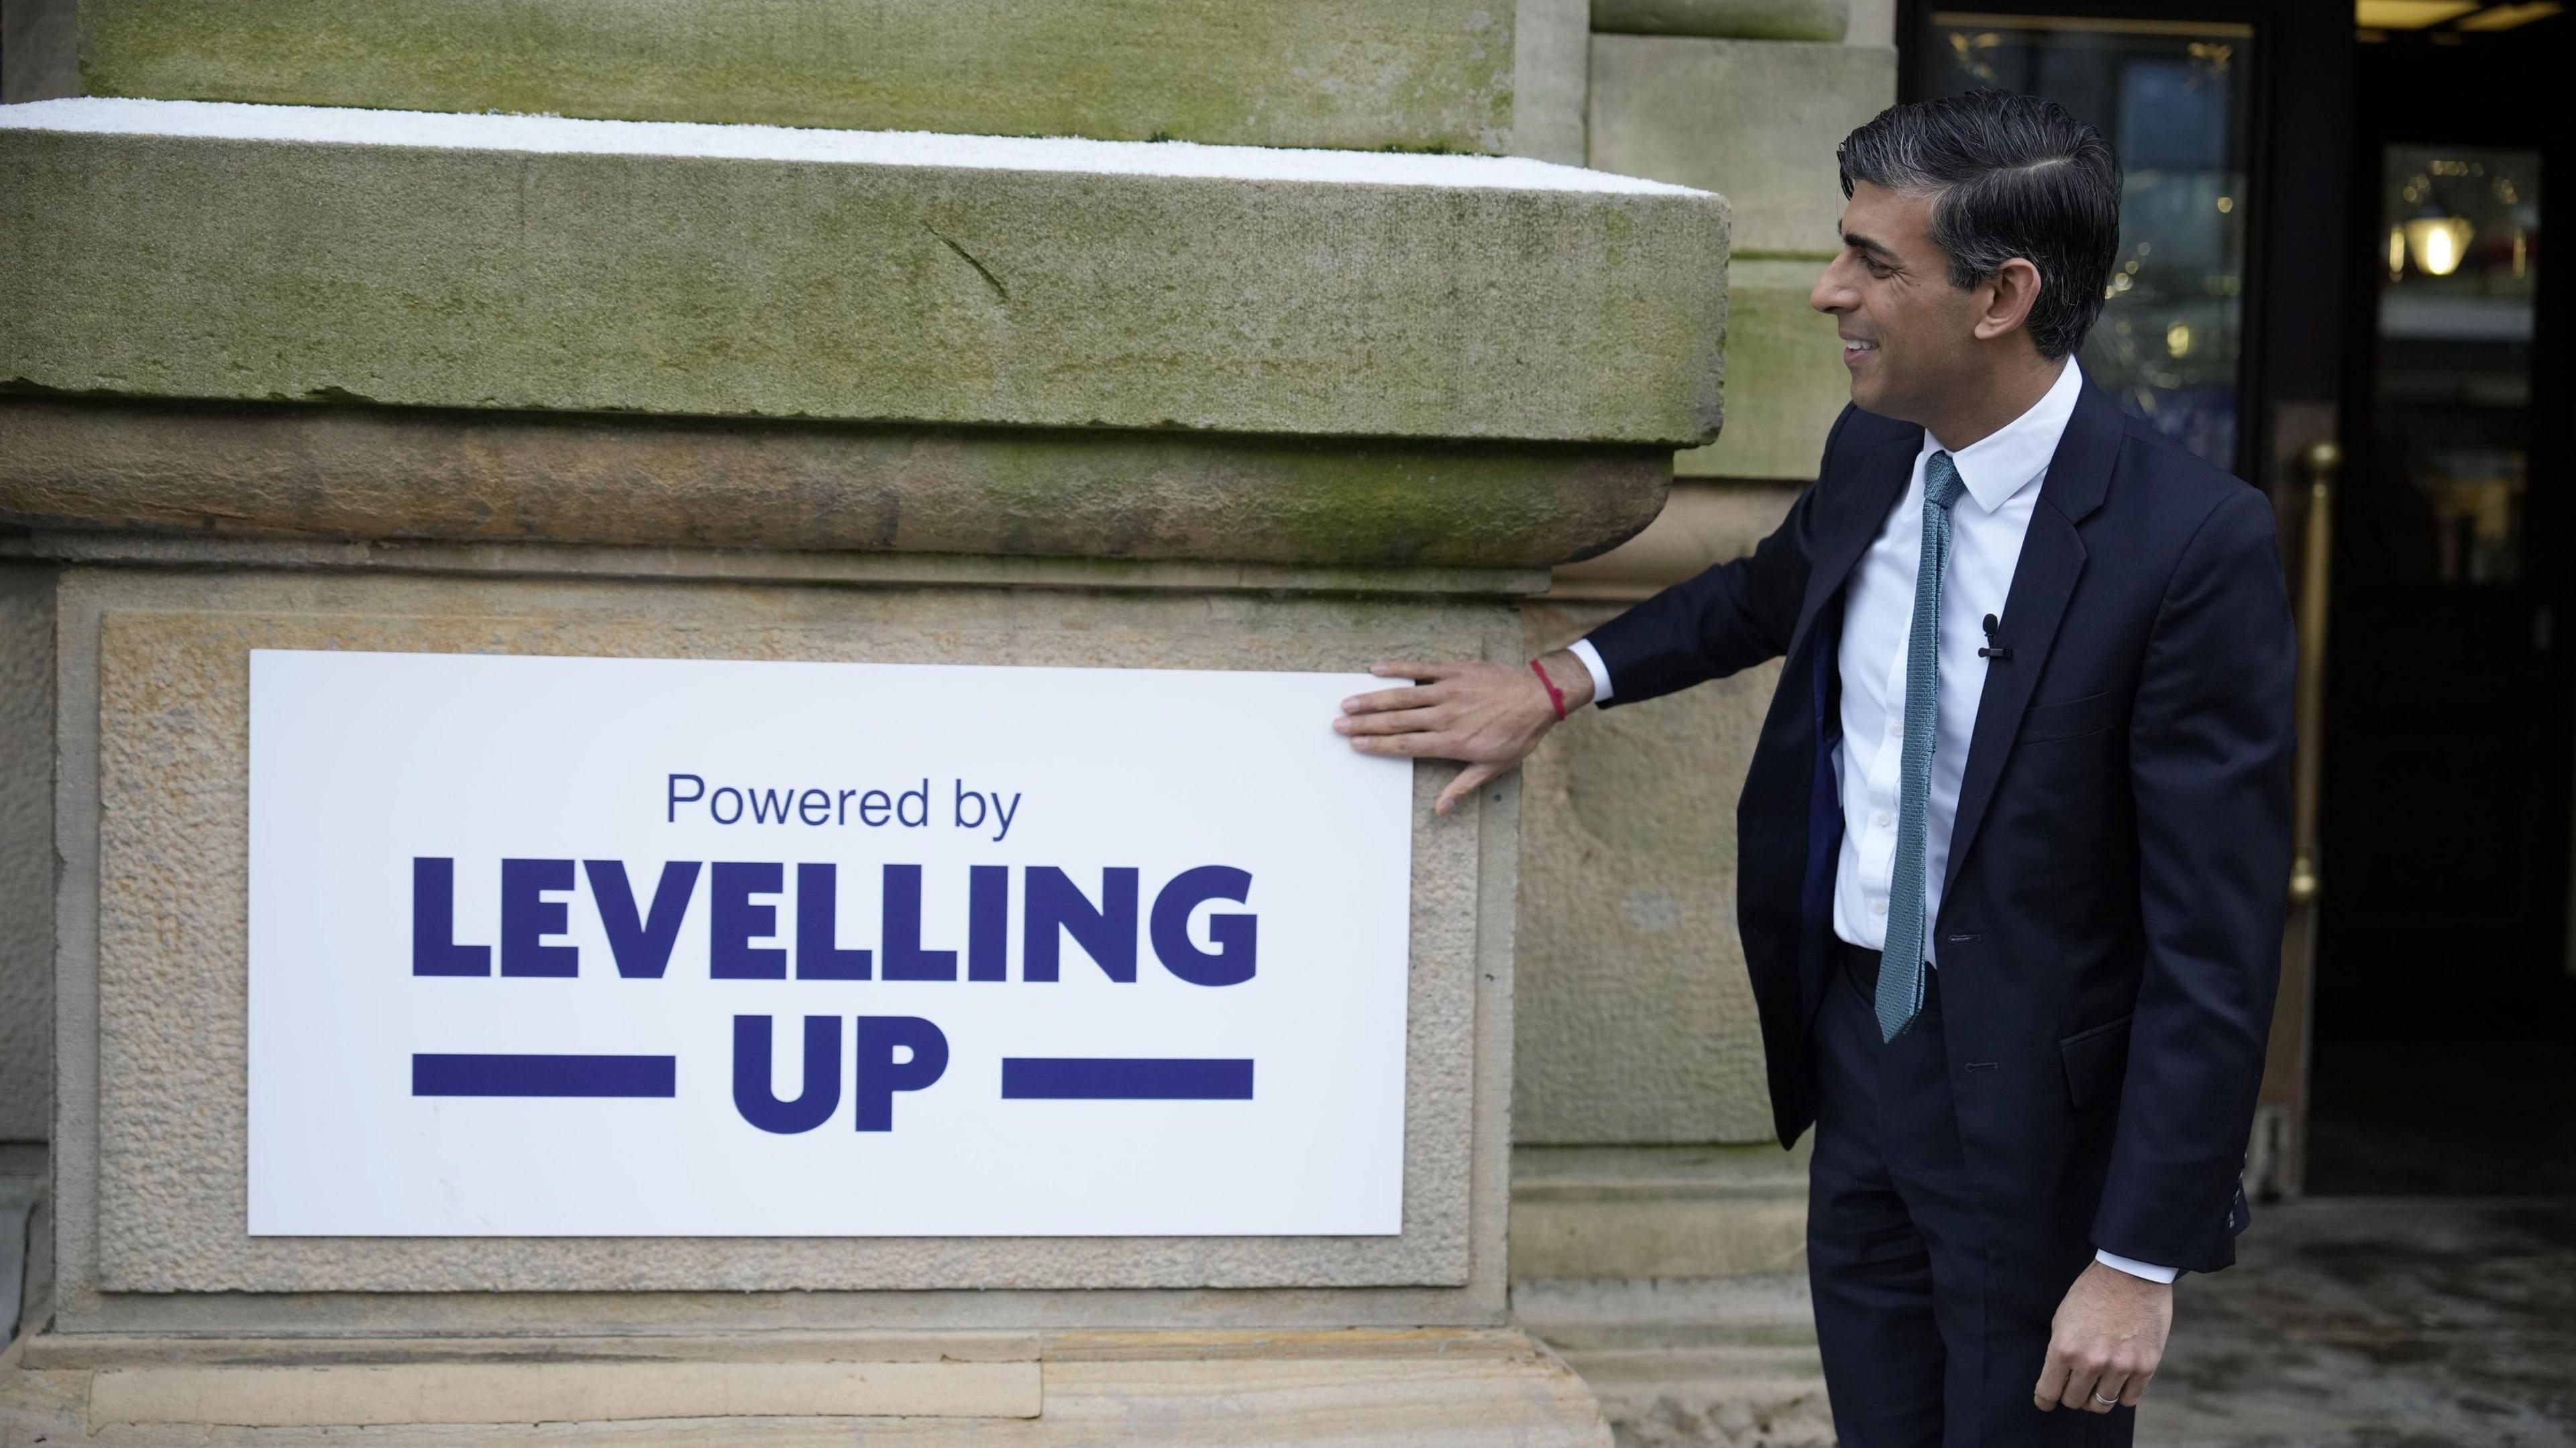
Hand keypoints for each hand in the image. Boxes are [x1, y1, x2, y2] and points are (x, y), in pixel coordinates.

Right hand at [1334, 654, 1592, 814]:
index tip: (1355, 744)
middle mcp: (1445, 717)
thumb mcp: (1494, 767)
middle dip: (1365, 724)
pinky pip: (1420, 669)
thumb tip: (1441, 810)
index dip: (1378, 746)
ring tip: (1348, 702)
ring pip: (1402, 696)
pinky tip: (1375, 669)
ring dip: (1372, 699)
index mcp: (1452, 742)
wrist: (1539, 696)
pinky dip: (1397, 669)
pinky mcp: (1454, 671)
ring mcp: (1448, 691)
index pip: (1406, 745)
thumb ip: (1463, 786)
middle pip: (1396, 722)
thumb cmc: (1518, 734)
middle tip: (1337, 724)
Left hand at [2034, 1260, 2170, 1414]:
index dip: (2045, 1400)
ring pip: (2102, 1404)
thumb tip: (2058, 1378)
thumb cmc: (2092, 1293)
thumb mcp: (2062, 1318)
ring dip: (2096, 1397)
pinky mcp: (2145, 1367)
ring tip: (2096, 1384)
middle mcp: (2090, 1362)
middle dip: (2071, 1396)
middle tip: (2074, 1386)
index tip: (2045, 1402)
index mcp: (2064, 1348)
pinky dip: (2121, 1394)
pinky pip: (2129, 1399)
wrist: (2130, 1274)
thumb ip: (2061, 1351)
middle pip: (2075, 1402)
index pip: (2049, 1391)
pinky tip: (2118, 1381)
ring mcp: (2120, 1366)